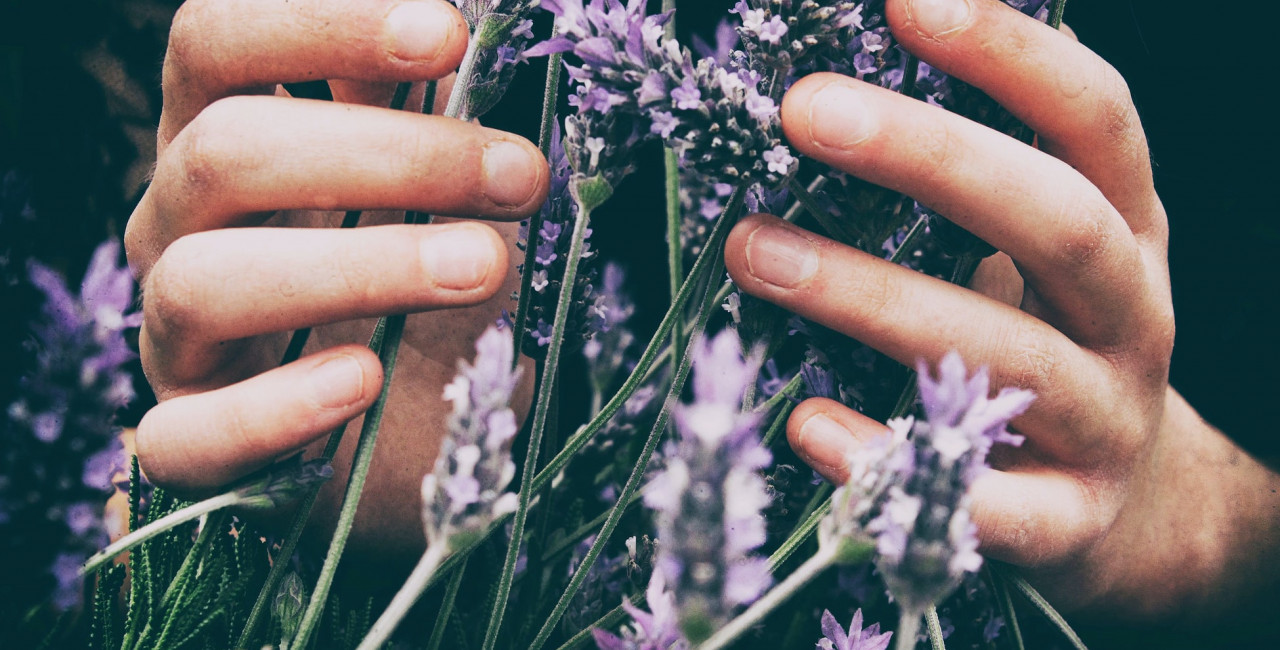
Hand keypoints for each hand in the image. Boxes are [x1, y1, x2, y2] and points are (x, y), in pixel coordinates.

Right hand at [124, 0, 545, 559]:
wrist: (419, 424)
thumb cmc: (426, 284)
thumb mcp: (435, 188)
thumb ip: (426, 109)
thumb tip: (470, 20)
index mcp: (226, 136)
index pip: (218, 41)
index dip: (319, 24)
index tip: (448, 33)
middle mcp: (180, 222)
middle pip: (227, 151)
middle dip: (390, 155)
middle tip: (520, 178)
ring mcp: (174, 334)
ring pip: (206, 280)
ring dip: (360, 265)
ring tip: (485, 267)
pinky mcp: (190, 440)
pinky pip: (189, 435)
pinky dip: (279, 407)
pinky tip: (366, 378)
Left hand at [724, 0, 1279, 628]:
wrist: (1141, 510)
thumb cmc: (1053, 346)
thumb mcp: (1041, 254)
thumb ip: (968, 190)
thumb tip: (833, 89)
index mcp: (1126, 229)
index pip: (1093, 120)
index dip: (1012, 54)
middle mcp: (1131, 315)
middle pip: (1054, 220)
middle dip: (928, 157)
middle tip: (800, 108)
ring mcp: (1106, 422)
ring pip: (1003, 354)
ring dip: (868, 296)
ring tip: (749, 249)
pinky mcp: (1067, 521)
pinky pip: (984, 503)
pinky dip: (888, 459)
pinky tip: (805, 424)